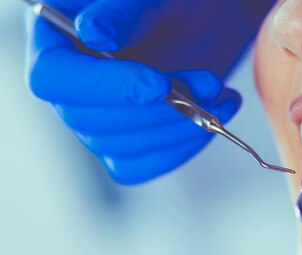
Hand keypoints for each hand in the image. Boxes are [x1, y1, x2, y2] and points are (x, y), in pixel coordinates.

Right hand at [25, 0, 272, 183]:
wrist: (209, 19)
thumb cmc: (179, 0)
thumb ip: (124, 10)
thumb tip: (92, 32)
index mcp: (55, 37)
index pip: (53, 77)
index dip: (105, 87)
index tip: (160, 85)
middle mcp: (69, 84)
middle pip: (87, 119)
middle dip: (157, 109)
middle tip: (211, 85)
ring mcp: (95, 117)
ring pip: (117, 147)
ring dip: (177, 128)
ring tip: (222, 95)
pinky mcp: (126, 140)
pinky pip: (138, 166)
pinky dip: (178, 149)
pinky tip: (214, 120)